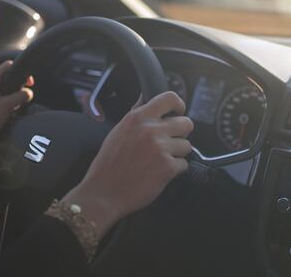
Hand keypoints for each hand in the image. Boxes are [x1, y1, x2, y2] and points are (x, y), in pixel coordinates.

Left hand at [0, 60, 32, 152]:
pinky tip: (5, 115)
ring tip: (13, 109)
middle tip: (22, 98)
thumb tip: (28, 93)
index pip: (7, 66)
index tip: (28, 82)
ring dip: (9, 98)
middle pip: (4, 80)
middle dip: (16, 88)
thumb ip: (20, 96)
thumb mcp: (7, 106)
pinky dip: (2, 105)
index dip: (20, 71)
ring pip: (0, 91)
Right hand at [61, 91, 193, 236]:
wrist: (103, 192)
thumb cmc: (109, 163)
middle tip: (169, 142)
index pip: (170, 98)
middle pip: (186, 123)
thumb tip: (146, 97)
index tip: (178, 112)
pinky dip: (174, 170)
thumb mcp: (119, 130)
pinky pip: (184, 164)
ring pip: (187, 145)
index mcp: (138, 117)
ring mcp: (161, 148)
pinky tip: (158, 172)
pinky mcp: (168, 167)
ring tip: (159, 160)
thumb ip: (137, 113)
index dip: (179, 105)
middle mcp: (151, 130)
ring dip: (177, 154)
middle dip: (181, 134)